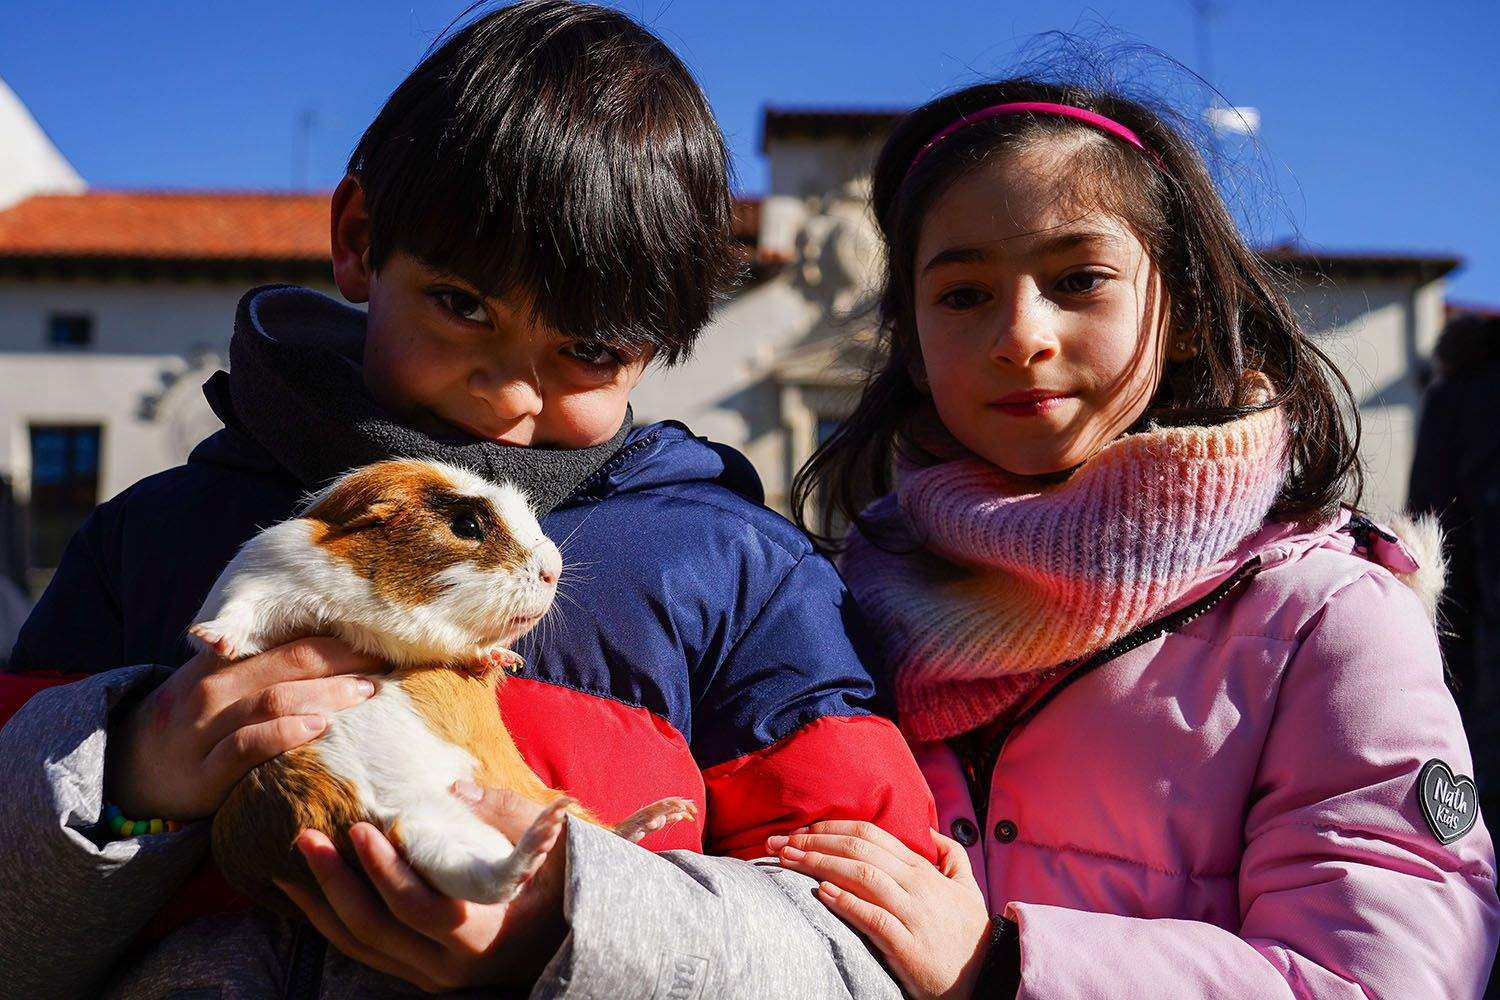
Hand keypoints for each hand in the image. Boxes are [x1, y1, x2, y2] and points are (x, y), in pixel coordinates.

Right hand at [104, 638, 384, 819]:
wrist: (128, 772)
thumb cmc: (193, 724)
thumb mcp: (219, 685)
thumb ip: (266, 668)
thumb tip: (340, 656)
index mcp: (223, 662)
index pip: (289, 640)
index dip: (338, 640)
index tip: (379, 641)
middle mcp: (214, 689)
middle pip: (289, 663)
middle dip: (343, 662)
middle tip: (386, 666)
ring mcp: (206, 730)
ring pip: (272, 700)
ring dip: (326, 694)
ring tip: (367, 693)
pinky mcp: (204, 773)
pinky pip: (247, 746)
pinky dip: (285, 734)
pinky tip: (319, 728)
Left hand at [276, 782, 568, 992]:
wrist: (569, 942)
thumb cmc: (567, 886)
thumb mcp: (555, 847)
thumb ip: (508, 816)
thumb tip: (453, 791)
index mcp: (481, 934)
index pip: (417, 907)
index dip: (384, 870)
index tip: (359, 828)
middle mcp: (449, 966)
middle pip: (374, 929)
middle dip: (333, 882)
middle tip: (306, 836)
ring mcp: (429, 975)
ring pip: (359, 946)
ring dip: (321, 902)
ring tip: (294, 859)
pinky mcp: (417, 971)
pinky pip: (364, 951)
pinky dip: (332, 920)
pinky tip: (311, 890)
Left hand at [770, 821, 990, 999]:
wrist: (988, 976)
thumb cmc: (969, 933)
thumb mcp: (967, 886)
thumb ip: (951, 854)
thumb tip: (929, 828)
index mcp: (923, 869)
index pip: (871, 835)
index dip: (832, 827)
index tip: (802, 828)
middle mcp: (916, 885)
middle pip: (859, 850)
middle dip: (814, 841)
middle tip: (779, 841)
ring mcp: (912, 914)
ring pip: (862, 877)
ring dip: (819, 864)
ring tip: (788, 860)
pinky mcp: (907, 945)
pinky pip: (872, 918)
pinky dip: (846, 902)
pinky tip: (822, 893)